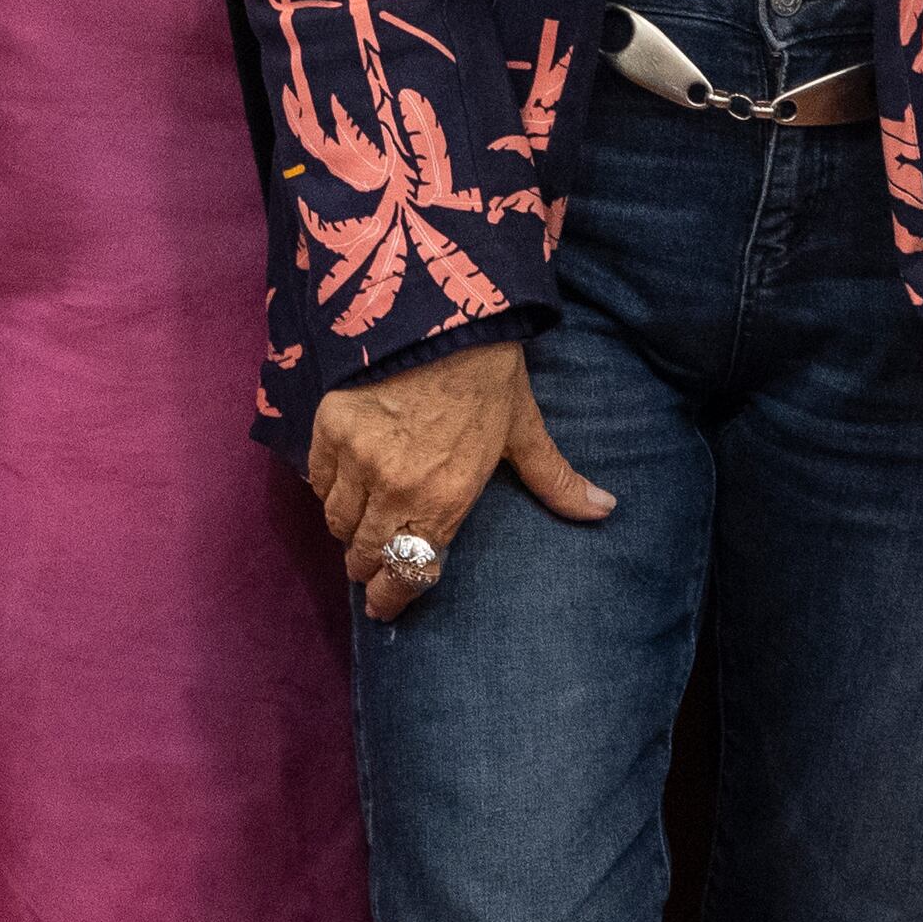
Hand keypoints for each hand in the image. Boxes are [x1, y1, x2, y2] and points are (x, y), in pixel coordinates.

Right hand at [307, 339, 608, 623]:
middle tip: (369, 570)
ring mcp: (358, 461)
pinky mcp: (329, 429)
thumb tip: (605, 509)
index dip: (391, 600)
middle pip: (366, 554)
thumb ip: (555, 480)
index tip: (382, 608)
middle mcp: (396, 492)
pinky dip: (327, 489)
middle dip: (368, 568)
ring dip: (348, 531)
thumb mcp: (524, 429)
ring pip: (338, 522)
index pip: (408, 574)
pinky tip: (340, 485)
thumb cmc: (488, 374)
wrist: (439, 313)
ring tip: (357, 528)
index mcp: (445, 502)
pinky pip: (318, 480)